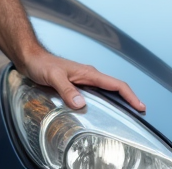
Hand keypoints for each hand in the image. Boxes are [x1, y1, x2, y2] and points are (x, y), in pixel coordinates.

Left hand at [18, 48, 145, 112]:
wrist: (31, 59)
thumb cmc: (41, 64)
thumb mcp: (53, 77)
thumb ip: (66, 89)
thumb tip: (80, 103)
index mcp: (89, 73)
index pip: (116, 84)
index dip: (130, 95)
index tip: (140, 106)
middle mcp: (89, 75)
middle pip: (116, 87)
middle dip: (129, 99)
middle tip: (139, 112)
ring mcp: (84, 80)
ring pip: (107, 90)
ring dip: (119, 100)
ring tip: (127, 112)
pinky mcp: (77, 84)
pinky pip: (97, 93)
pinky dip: (106, 101)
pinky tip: (104, 109)